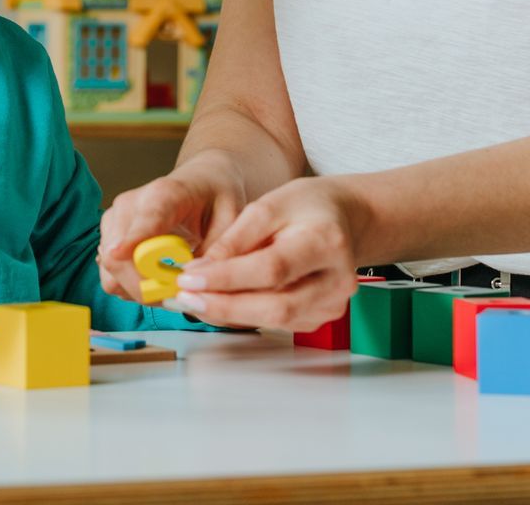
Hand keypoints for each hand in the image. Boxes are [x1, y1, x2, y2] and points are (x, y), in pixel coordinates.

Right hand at [96, 151, 247, 304]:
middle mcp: (130, 205)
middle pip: (118, 257)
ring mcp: (115, 220)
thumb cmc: (217, 196)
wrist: (202, 180)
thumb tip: (196, 285)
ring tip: (171, 288)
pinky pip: (111, 275)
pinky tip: (157, 281)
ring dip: (139, 291)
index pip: (143, 220)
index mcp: (164, 195)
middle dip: (147, 289)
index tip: (117, 255)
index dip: (129, 240)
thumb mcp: (231, 219)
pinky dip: (132, 287)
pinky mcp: (110, 235)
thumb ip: (216, 252)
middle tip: (180, 298)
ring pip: (110, 272)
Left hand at [167, 175, 366, 330]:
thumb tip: (202, 270)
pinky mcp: (320, 317)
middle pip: (276, 306)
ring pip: (275, 321)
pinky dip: (244, 316)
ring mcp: (331, 304)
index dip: (227, 277)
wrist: (345, 219)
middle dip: (224, 305)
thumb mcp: (269, 205)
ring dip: (229, 314)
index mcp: (326, 241)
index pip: (271, 268)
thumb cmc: (306, 207)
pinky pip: (277, 323)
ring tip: (193, 300)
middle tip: (185, 297)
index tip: (189, 278)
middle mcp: (337, 280)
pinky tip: (219, 303)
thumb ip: (236, 237)